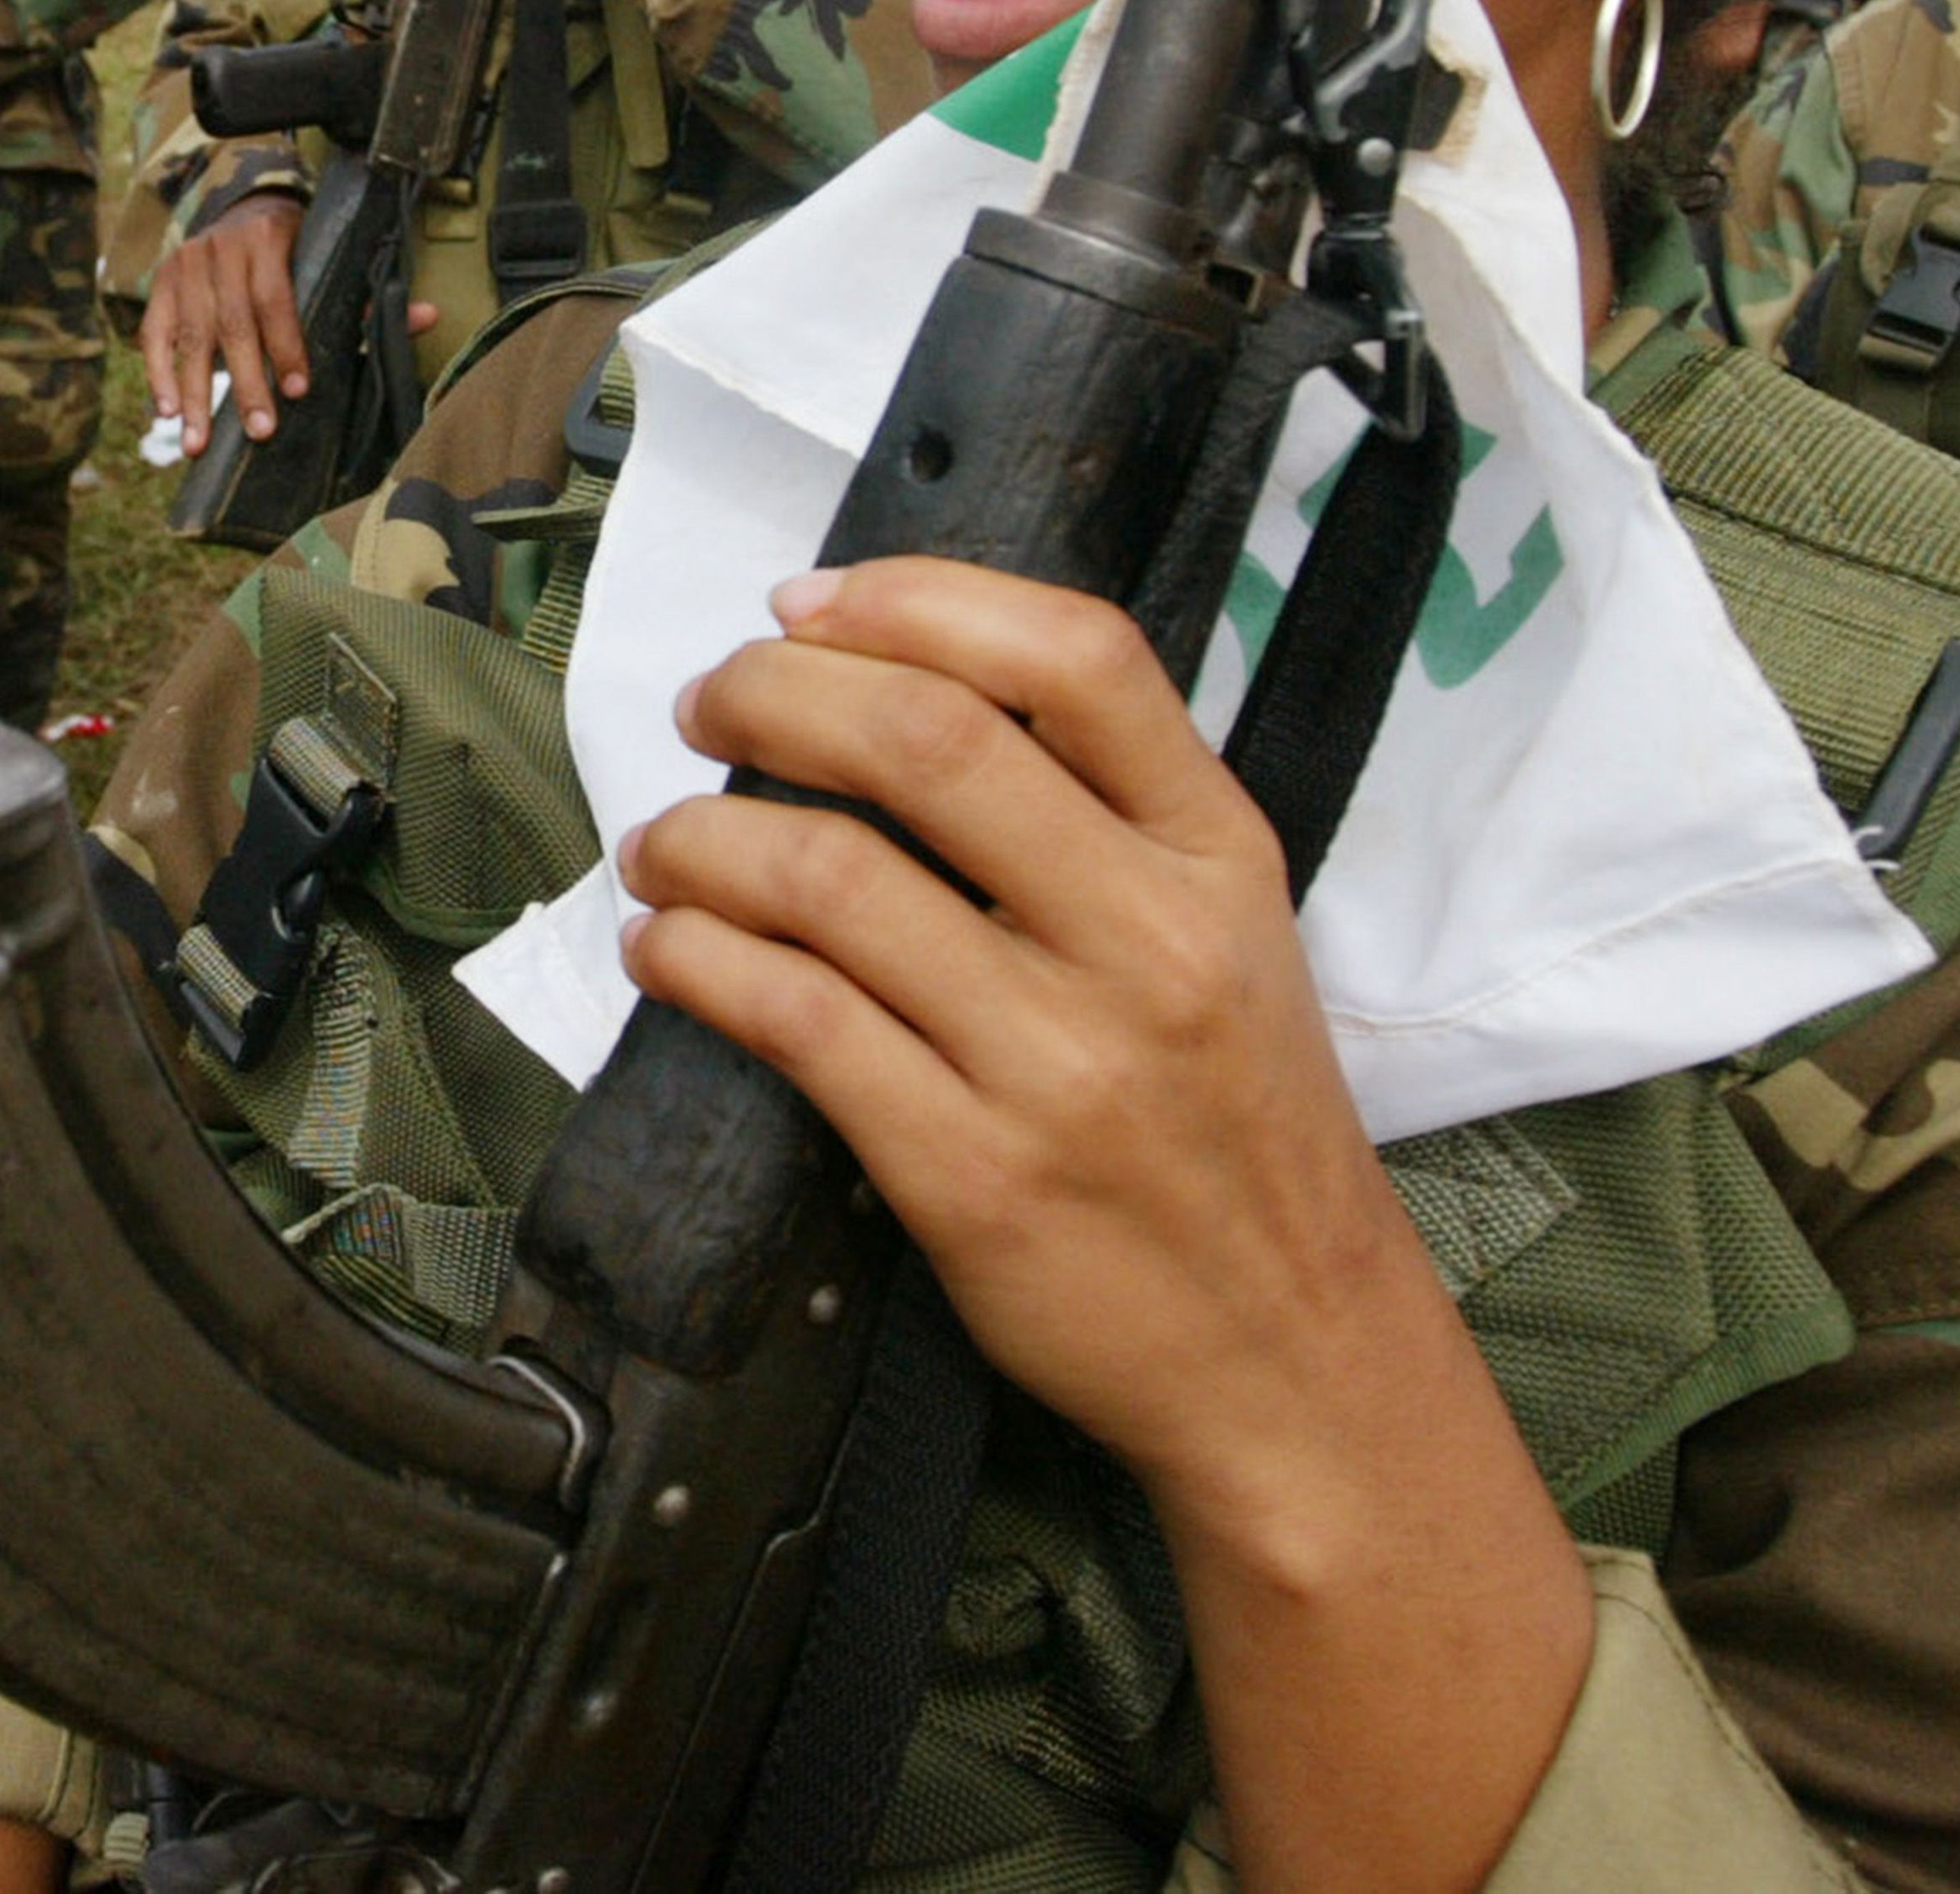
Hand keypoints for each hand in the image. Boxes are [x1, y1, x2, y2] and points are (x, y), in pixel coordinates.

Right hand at [136, 195, 440, 438]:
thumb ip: (366, 297)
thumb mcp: (327, 261)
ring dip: (195, 393)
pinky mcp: (161, 284)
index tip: (298, 392)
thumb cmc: (297, 247)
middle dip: (246, 382)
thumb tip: (426, 316)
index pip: (275, 299)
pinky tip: (166, 412)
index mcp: (267, 238)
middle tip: (259, 431)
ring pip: (190, 336)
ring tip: (198, 444)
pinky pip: (153, 333)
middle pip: (231, 324)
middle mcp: (220, 248)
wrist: (242, 205)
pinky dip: (157, 374)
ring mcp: (185, 266)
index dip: (286, 346)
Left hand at [622, 560, 1484, 1506]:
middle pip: (924, 741)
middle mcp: (1150, 941)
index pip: (1078, 658)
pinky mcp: (973, 1174)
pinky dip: (697, 962)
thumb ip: (1105, 817)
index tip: (803, 604)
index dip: (915, 600)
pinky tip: (667, 950)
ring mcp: (1061, 1063)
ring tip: (662, 845)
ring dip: (699, 838)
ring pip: (827, 879)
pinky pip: (793, 1022)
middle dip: (769, 695)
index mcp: (1219, 857)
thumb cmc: (1235, 1129)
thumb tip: (895, 691)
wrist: (1298, 1361)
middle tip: (704, 707)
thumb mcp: (1230, 936)